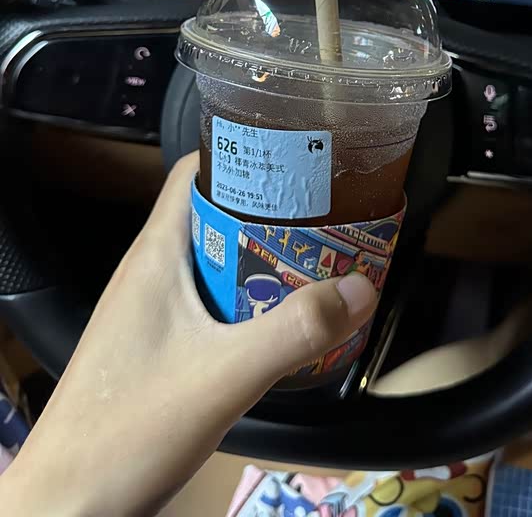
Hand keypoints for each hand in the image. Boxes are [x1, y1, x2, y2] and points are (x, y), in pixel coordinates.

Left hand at [0, 154, 376, 516]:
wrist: (68, 505)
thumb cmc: (130, 428)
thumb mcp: (224, 375)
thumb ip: (293, 332)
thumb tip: (361, 286)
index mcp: (156, 253)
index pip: (195, 170)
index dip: (244, 153)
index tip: (299, 155)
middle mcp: (150, 270)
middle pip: (214, 213)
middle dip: (269, 208)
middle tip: (327, 211)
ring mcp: (150, 309)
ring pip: (214, 259)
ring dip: (262, 255)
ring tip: (317, 258)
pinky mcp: (157, 344)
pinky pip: (209, 299)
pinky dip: (247, 296)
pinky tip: (280, 318)